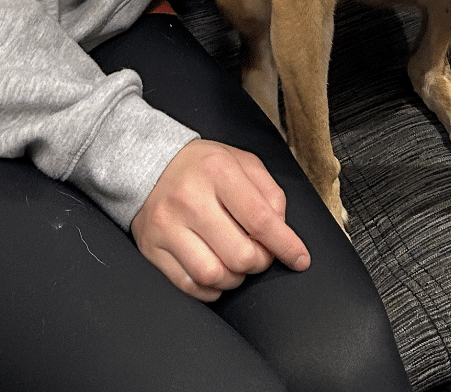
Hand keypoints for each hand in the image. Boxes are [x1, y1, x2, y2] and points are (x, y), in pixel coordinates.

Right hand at [131, 139, 310, 300]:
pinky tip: (215, 270)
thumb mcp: (241, 162)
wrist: (150, 163)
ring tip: (235, 262)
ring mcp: (167, 225)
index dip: (285, 245)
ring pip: (214, 275)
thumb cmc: (204, 167)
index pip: (260, 219)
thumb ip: (270, 192)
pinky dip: (211, 288)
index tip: (300, 259)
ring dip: (235, 278)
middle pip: (240, 254)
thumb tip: (283, 231)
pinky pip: (190, 286)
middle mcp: (189, 198)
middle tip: (259, 254)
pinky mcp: (151, 248)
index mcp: (217, 170)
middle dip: (259, 262)